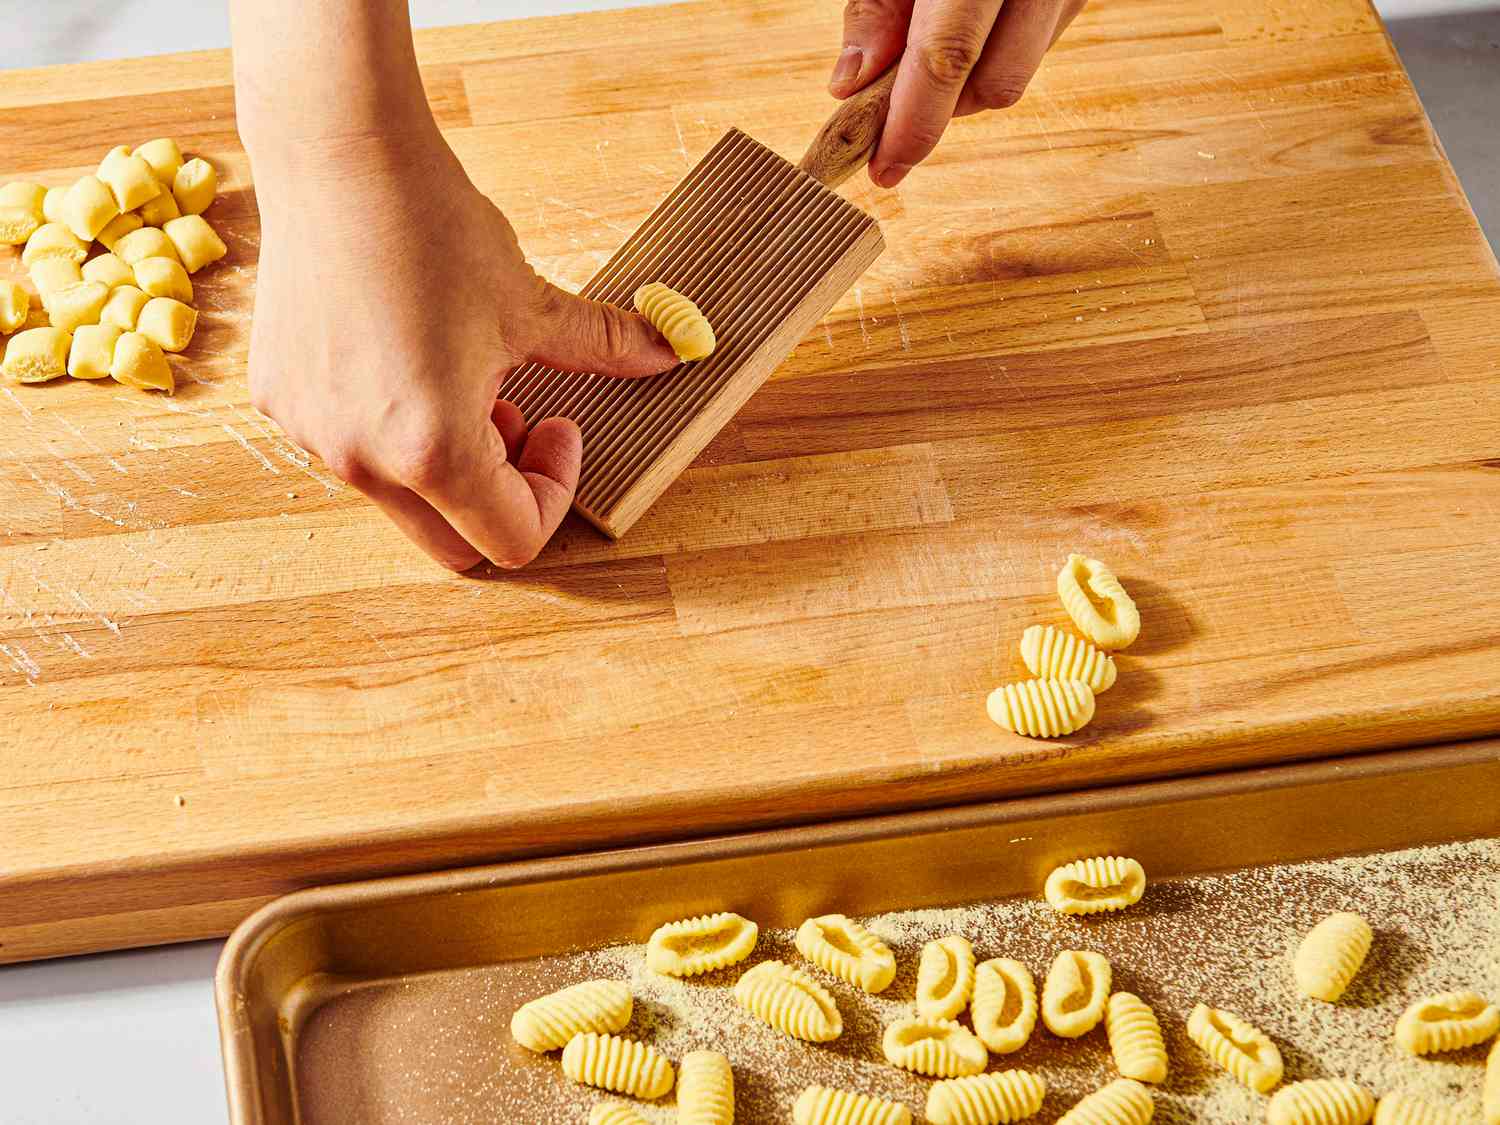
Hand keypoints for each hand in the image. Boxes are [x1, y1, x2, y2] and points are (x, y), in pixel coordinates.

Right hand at [246, 132, 677, 570]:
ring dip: (450, 460)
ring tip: (463, 374)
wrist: (338, 155)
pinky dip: (395, 430)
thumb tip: (669, 354)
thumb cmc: (431, 226)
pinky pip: (353, 450)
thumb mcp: (531, 303)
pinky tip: (410, 356)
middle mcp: (360, 459)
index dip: (554, 492)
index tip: (561, 425)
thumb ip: (602, 348)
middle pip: (455, 544)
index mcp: (431, 450)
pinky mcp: (281, 402)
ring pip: (402, 497)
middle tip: (520, 416)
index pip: (512, 539)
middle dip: (502, 494)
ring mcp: (310, 435)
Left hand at [828, 0, 1086, 187]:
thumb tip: (850, 87)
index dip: (914, 123)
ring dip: (969, 82)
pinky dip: (996, 53)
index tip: (883, 170)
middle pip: (996, 84)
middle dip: (943, 108)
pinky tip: (977, 22)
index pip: (948, 55)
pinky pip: (1037, 49)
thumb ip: (875, 8)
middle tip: (897, 100)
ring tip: (934, 38)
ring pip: (1019, 74)